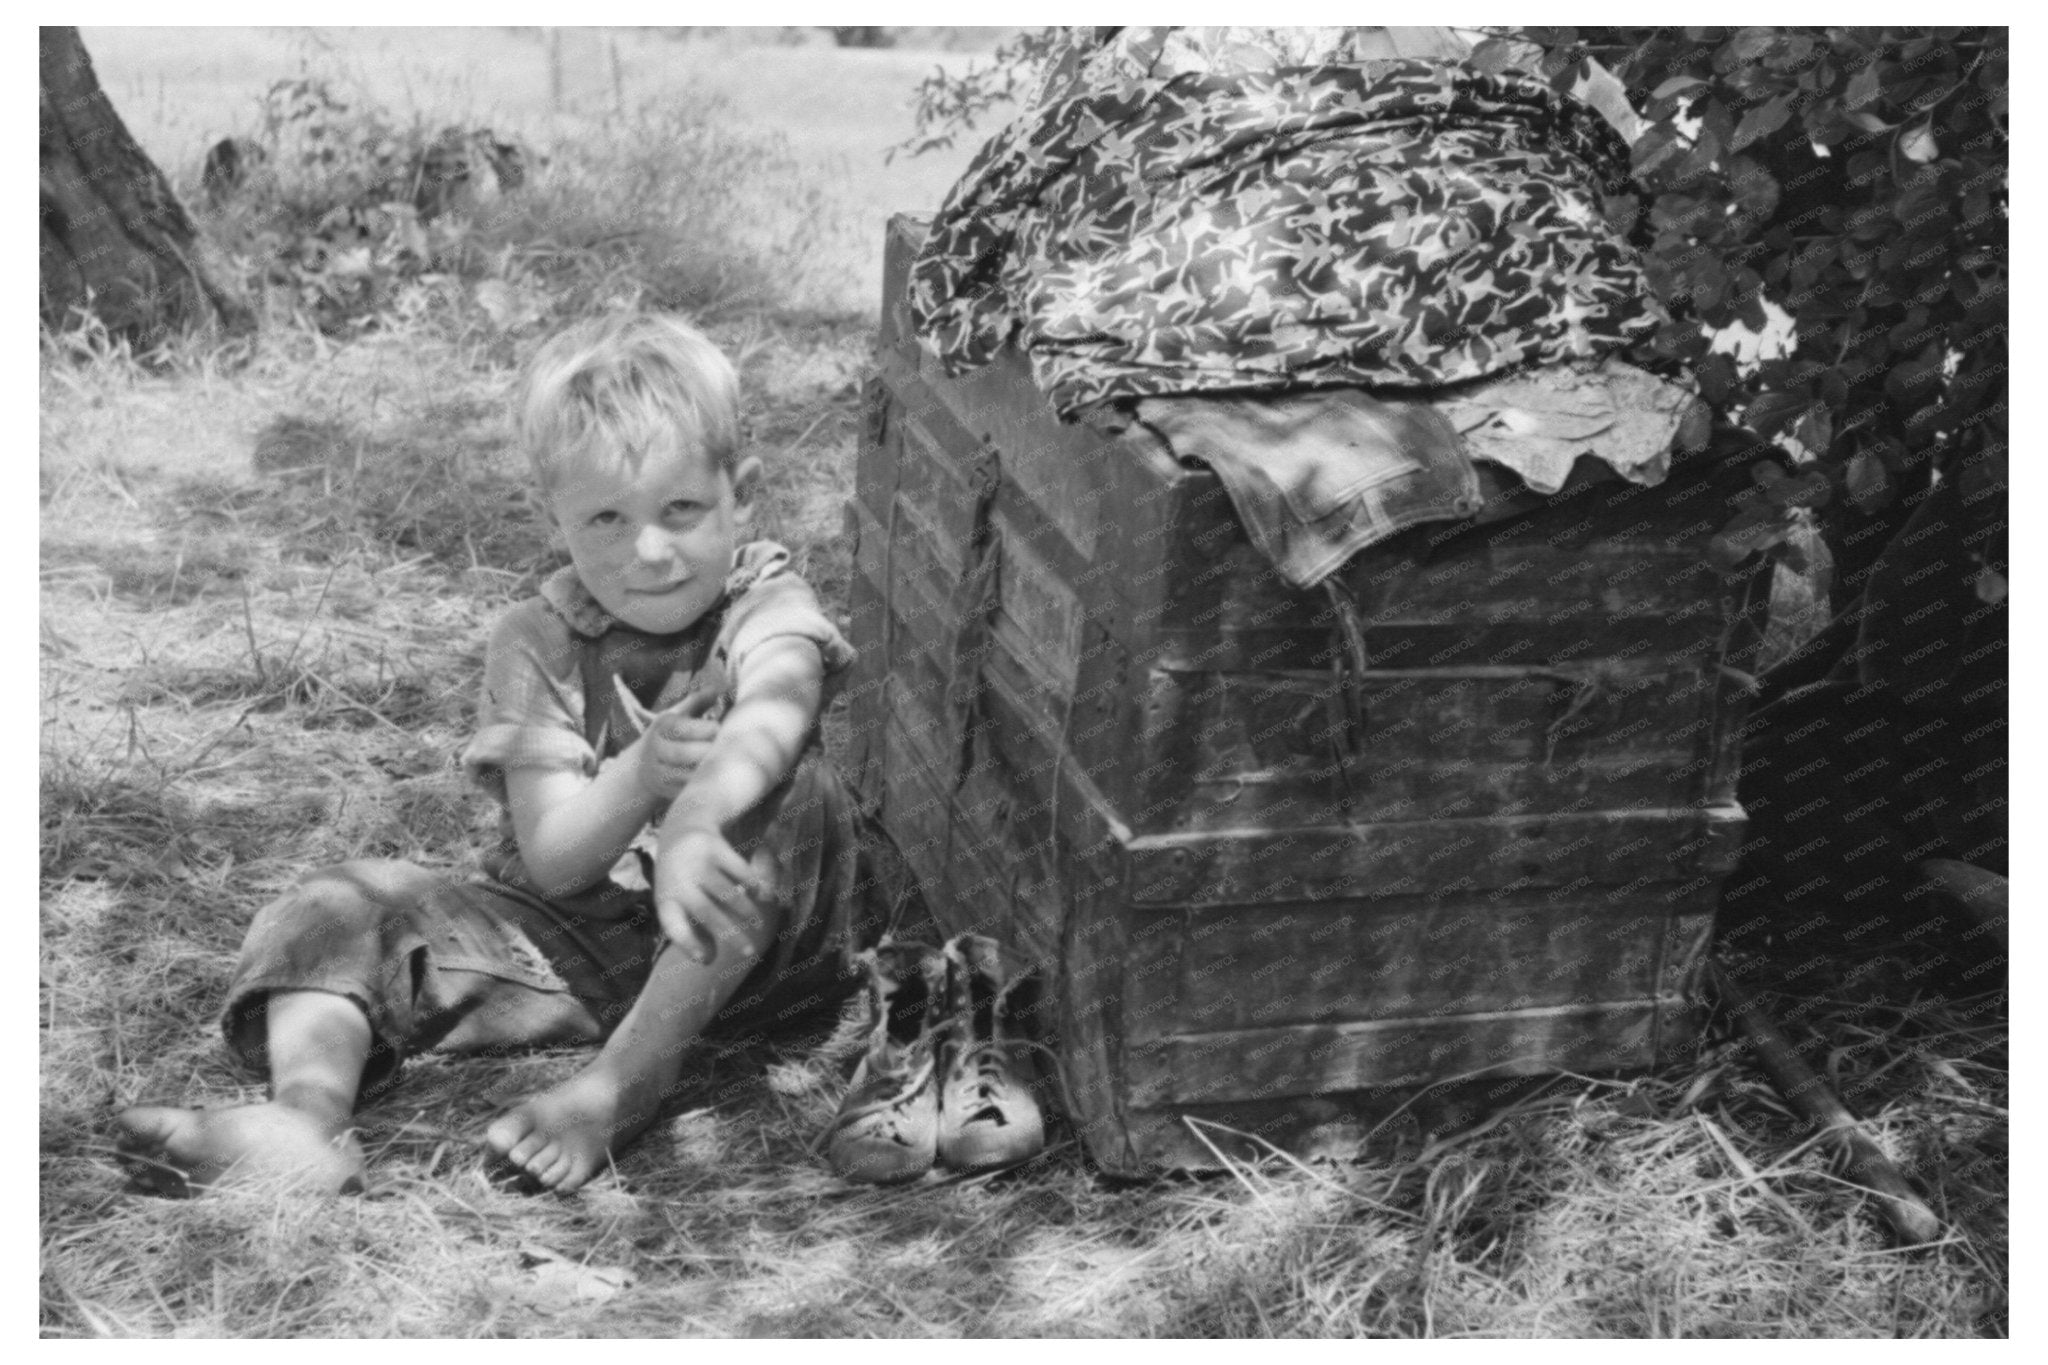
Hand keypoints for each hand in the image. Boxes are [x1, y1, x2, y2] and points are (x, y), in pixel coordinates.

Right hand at [632, 692, 719, 802]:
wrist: (644, 767)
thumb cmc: (671, 736)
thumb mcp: (678, 716)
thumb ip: (698, 702)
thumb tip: (718, 688)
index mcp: (662, 727)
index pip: (681, 727)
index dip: (703, 729)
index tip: (719, 728)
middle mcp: (656, 750)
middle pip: (683, 753)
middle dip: (708, 751)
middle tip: (728, 749)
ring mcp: (658, 773)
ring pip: (686, 775)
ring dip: (708, 771)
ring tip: (727, 764)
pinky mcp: (665, 792)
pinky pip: (687, 791)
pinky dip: (703, 787)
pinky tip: (718, 779)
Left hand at [653, 826, 762, 964]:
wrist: (681, 827)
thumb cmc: (682, 878)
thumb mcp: (678, 902)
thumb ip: (691, 930)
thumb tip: (708, 960)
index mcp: (665, 899)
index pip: (674, 926)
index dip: (689, 944)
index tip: (706, 961)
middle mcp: (678, 880)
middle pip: (706, 912)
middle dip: (730, 935)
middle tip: (749, 952)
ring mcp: (697, 862)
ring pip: (727, 893)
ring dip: (746, 912)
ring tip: (758, 925)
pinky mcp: (715, 847)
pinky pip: (740, 872)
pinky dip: (753, 886)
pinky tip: (761, 895)